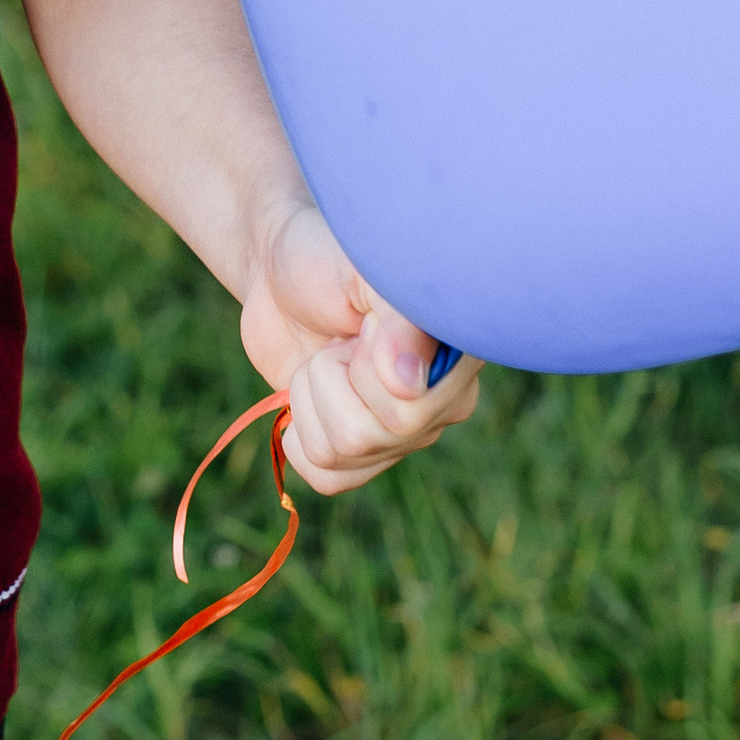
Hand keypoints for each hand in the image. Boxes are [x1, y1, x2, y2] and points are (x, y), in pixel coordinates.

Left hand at [239, 199, 481, 494]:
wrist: (280, 272)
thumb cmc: (327, 261)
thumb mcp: (362, 270)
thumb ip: (397, 319)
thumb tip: (406, 385)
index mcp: (458, 356)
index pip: (409, 404)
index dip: (368, 364)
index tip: (365, 320)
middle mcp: (444, 402)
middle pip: (375, 434)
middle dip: (332, 376)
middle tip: (342, 338)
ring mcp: (405, 433)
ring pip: (342, 453)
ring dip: (311, 396)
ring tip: (328, 356)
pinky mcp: (361, 452)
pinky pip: (328, 478)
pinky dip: (300, 435)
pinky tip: (311, 396)